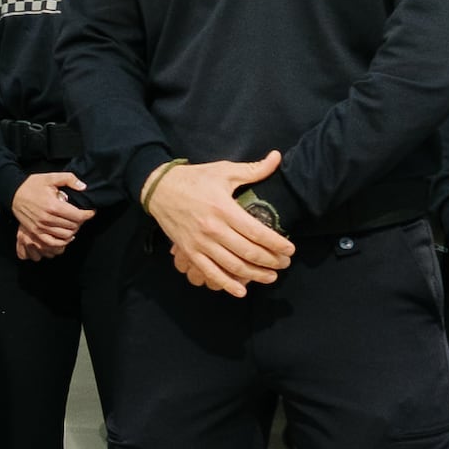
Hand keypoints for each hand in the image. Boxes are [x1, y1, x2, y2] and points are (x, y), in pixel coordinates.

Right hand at [8, 170, 90, 262]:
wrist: (12, 193)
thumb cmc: (31, 185)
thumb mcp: (50, 177)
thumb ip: (69, 179)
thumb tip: (83, 187)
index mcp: (53, 205)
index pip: (78, 216)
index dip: (88, 214)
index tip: (91, 211)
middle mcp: (47, 218)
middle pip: (73, 226)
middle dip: (81, 221)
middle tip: (81, 215)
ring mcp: (40, 227)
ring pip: (66, 235)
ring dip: (73, 230)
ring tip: (74, 223)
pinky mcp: (35, 232)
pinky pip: (53, 243)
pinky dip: (63, 242)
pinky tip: (66, 236)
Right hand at [141, 151, 296, 296]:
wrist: (158, 189)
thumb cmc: (194, 179)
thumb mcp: (223, 171)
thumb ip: (253, 170)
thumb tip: (277, 158)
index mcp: (224, 209)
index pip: (257, 232)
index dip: (277, 244)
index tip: (290, 250)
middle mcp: (213, 229)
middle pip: (248, 252)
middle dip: (271, 261)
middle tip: (284, 264)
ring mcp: (199, 242)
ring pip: (232, 266)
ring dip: (254, 275)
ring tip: (270, 277)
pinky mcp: (188, 251)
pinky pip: (209, 272)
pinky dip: (226, 284)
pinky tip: (241, 290)